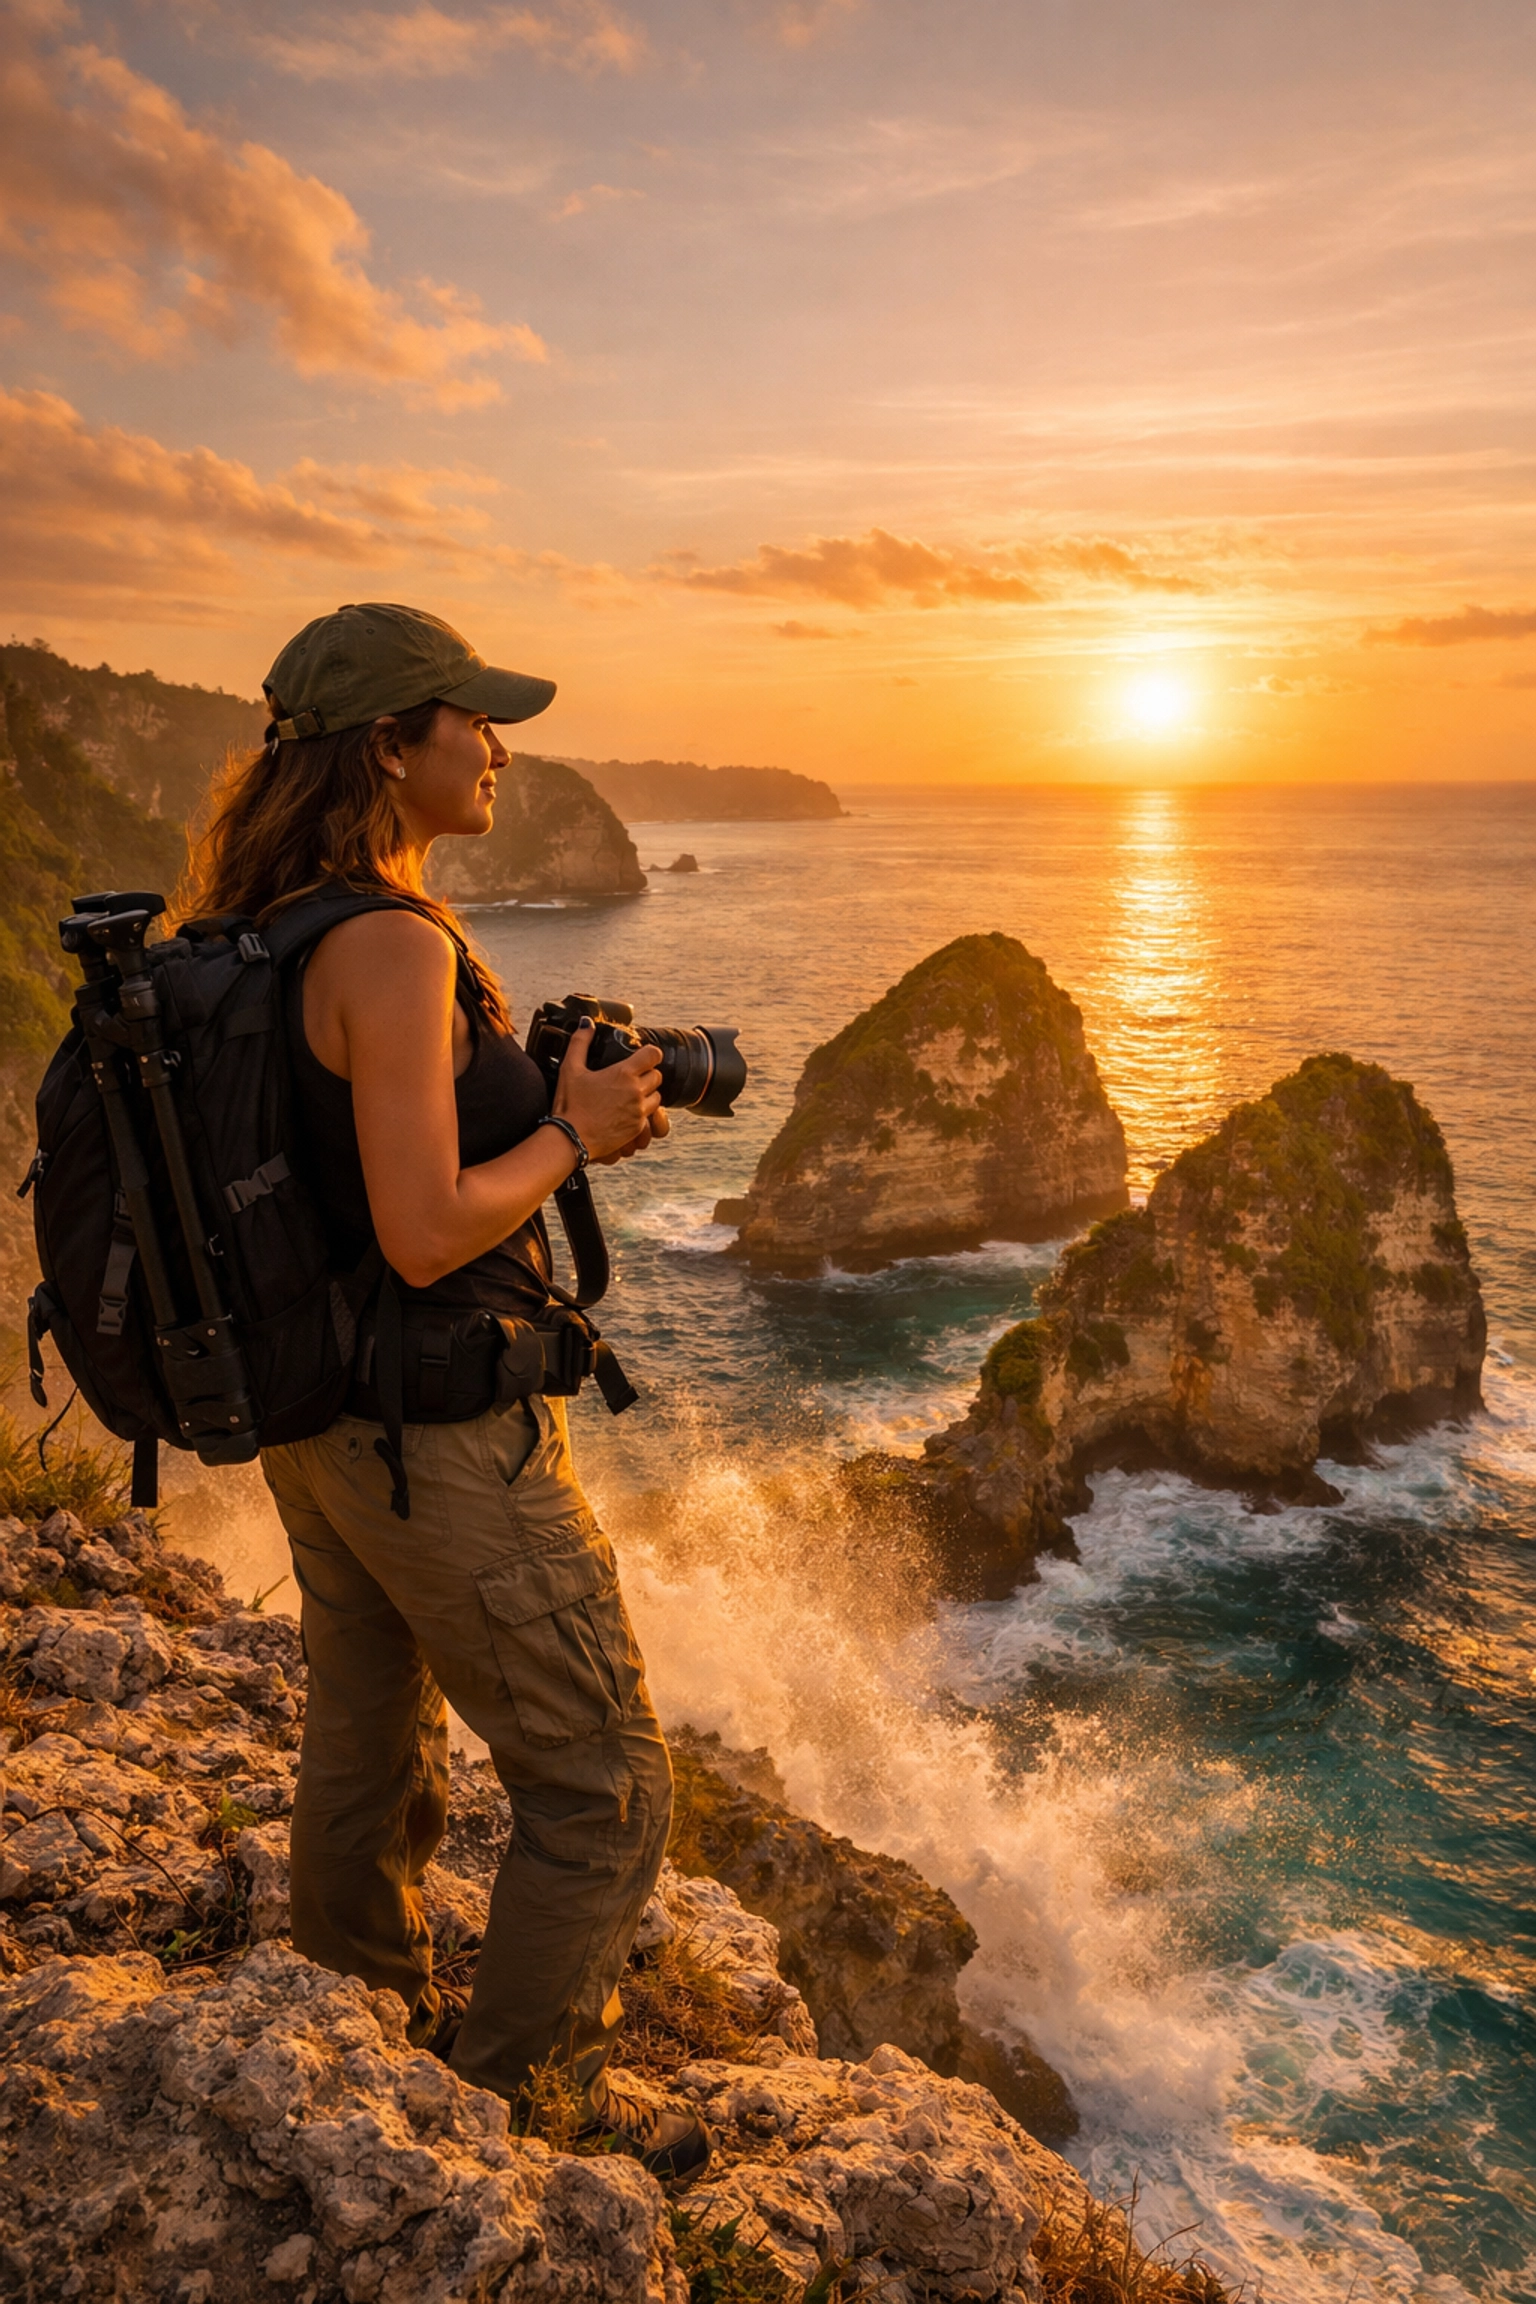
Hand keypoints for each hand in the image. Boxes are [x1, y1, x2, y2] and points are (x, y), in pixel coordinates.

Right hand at [553, 1022, 670, 1160]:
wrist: (570, 1139)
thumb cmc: (570, 1105)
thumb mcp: (570, 1069)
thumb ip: (580, 1042)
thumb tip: (586, 1023)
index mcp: (624, 1073)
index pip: (653, 1055)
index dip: (649, 1053)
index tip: (640, 1057)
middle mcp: (636, 1092)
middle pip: (657, 1076)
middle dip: (647, 1075)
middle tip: (630, 1078)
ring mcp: (639, 1112)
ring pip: (657, 1098)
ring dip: (647, 1095)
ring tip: (629, 1096)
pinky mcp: (637, 1130)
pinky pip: (649, 1118)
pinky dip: (642, 1114)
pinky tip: (625, 1114)